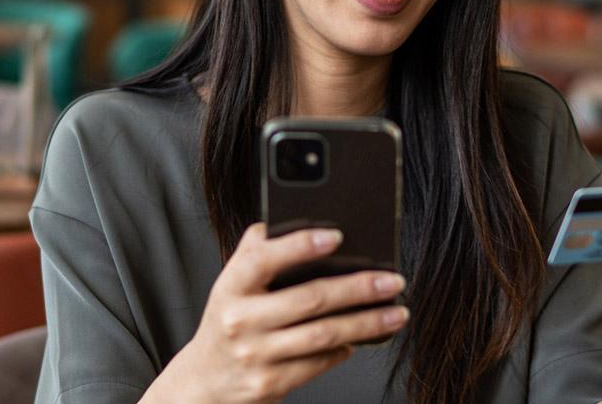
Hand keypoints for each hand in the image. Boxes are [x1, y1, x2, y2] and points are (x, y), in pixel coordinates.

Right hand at [146, 223, 408, 403]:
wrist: (205, 381)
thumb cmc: (230, 322)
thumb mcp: (232, 285)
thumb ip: (256, 252)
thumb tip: (298, 219)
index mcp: (231, 287)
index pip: (263, 259)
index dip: (300, 245)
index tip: (337, 236)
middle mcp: (240, 321)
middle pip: (309, 299)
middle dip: (358, 288)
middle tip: (392, 280)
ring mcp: (256, 355)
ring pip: (323, 335)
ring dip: (367, 323)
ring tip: (396, 312)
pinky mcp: (270, 383)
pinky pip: (319, 363)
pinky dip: (346, 349)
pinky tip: (360, 339)